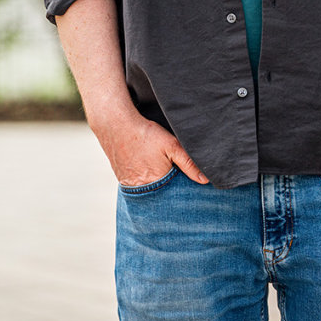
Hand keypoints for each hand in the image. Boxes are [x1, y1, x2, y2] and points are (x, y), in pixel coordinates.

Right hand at [92, 110, 207, 186]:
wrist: (116, 125)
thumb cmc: (146, 134)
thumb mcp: (172, 146)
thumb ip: (189, 164)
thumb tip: (205, 180)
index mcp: (156, 183)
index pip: (174, 195)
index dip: (181, 190)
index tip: (186, 185)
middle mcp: (141, 189)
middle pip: (162, 195)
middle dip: (170, 190)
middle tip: (171, 176)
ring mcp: (130, 186)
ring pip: (150, 191)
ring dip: (157, 186)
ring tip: (158, 171)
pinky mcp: (122, 180)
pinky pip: (138, 186)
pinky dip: (145, 181)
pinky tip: (147, 169)